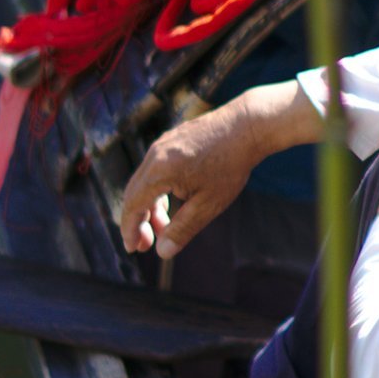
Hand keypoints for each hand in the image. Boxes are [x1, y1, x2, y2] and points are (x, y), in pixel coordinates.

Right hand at [118, 96, 271, 258]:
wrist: (248, 125)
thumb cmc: (231, 165)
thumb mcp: (209, 204)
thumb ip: (183, 229)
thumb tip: (163, 252)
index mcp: (159, 171)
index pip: (133, 205)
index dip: (130, 230)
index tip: (133, 248)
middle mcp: (155, 154)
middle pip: (134, 193)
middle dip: (138, 221)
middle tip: (146, 244)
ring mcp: (162, 144)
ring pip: (145, 181)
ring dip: (149, 206)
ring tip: (163, 227)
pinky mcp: (172, 139)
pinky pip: (155, 168)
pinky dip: (157, 189)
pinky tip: (173, 201)